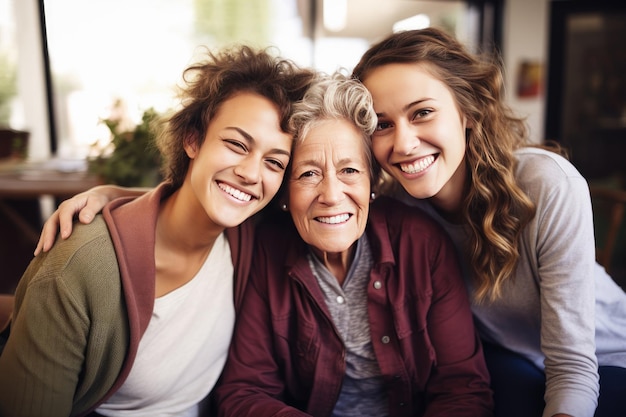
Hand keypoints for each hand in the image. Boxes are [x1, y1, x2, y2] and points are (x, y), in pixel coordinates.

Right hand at [34, 185, 148, 254]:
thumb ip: (91, 210)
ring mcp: (60, 217)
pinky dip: (46, 241)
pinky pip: (52, 233)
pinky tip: (43, 253)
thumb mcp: (97, 202)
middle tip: (46, 249)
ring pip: (48, 228)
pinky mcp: (61, 224)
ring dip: (43, 240)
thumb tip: (84, 220)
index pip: (65, 213)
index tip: (66, 236)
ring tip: (39, 254)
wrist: (97, 198)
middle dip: (48, 236)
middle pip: (52, 222)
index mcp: (71, 204)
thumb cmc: (99, 201)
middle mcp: (62, 210)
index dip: (64, 224)